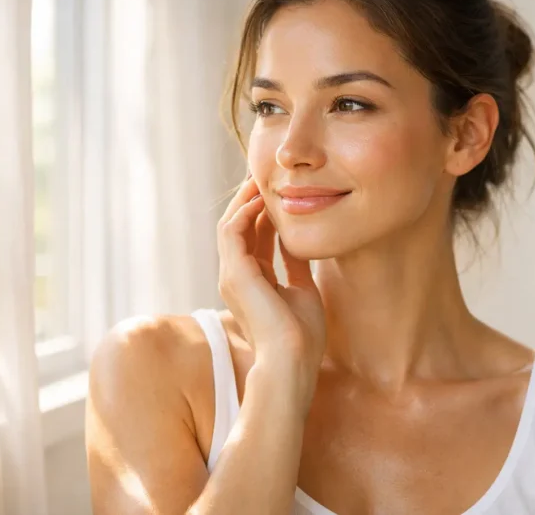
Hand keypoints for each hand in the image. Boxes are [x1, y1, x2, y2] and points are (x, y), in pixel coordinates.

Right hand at [217, 176, 325, 383]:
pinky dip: (245, 210)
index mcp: (253, 281)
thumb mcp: (303, 289)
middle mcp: (237, 276)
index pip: (254, 237)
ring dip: (245, 199)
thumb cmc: (301, 336)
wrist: (293, 360)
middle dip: (252, 199)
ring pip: (231, 224)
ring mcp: (231, 274)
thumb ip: (296, 265)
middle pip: (240, 226)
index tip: (281, 191)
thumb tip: (301, 242)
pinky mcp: (234, 273)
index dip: (265, 212)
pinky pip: (232, 230)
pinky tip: (263, 197)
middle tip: (268, 174)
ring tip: (262, 177)